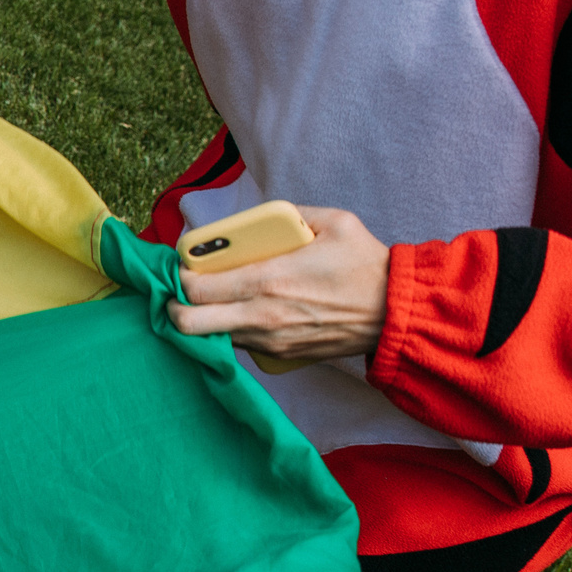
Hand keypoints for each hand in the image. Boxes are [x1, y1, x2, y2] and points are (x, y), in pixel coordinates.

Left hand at [168, 205, 387, 361]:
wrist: (396, 313)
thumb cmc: (365, 266)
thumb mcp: (334, 222)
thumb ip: (292, 213)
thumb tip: (262, 218)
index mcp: (267, 280)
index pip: (195, 288)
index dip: (179, 276)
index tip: (184, 265)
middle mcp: (261, 316)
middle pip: (187, 324)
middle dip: (174, 307)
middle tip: (184, 291)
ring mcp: (269, 342)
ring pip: (211, 338)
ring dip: (202, 322)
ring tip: (213, 301)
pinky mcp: (279, 357)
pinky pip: (239, 346)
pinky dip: (229, 333)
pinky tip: (241, 315)